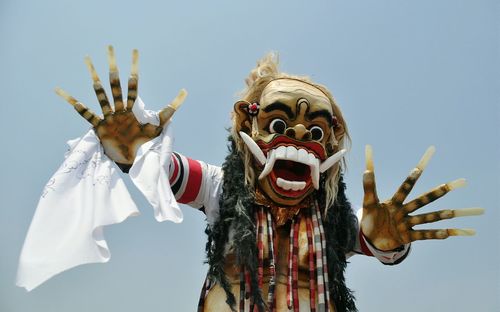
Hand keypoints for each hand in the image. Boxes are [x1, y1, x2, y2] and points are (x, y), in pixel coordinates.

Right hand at [55, 45, 186, 164]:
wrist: (134, 161)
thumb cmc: (145, 144)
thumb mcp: (159, 125)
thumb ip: (170, 109)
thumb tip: (186, 91)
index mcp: (131, 109)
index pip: (133, 85)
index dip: (134, 69)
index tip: (134, 52)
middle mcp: (118, 110)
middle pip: (115, 84)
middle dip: (113, 67)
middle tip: (109, 48)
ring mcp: (108, 117)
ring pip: (100, 94)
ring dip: (95, 78)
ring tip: (88, 61)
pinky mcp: (99, 127)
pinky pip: (85, 114)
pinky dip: (75, 104)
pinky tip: (63, 92)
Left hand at [360, 145, 483, 250]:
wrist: (369, 239)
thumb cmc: (369, 218)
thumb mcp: (368, 203)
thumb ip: (369, 187)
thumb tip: (367, 169)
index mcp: (395, 202)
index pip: (406, 187)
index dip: (413, 177)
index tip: (421, 167)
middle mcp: (405, 211)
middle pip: (423, 200)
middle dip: (439, 192)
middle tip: (458, 183)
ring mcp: (407, 224)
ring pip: (427, 218)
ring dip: (441, 215)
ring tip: (454, 212)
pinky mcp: (407, 237)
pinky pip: (423, 235)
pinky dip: (435, 234)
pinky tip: (448, 233)